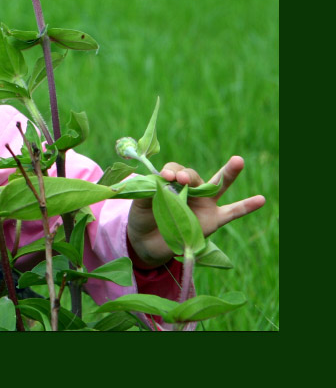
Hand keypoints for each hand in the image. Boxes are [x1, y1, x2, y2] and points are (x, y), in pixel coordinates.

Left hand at [127, 155, 265, 267]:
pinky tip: (261, 199)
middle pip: (194, 176)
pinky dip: (247, 206)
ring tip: (238, 160)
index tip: (164, 177)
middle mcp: (191, 189)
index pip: (175, 170)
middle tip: (182, 178)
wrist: (147, 242)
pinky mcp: (213, 220)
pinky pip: (233, 212)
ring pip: (219, 186)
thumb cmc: (145, 217)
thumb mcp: (141, 203)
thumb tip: (159, 182)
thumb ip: (149, 192)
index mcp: (173, 182)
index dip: (170, 171)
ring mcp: (204, 204)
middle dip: (188, 175)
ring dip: (229, 172)